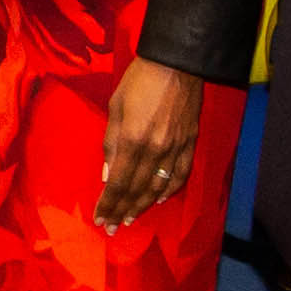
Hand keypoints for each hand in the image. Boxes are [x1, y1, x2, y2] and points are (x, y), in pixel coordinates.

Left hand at [91, 56, 209, 226]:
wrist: (178, 63)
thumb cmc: (139, 80)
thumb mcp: (115, 107)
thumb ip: (111, 143)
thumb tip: (107, 175)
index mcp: (132, 139)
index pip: (118, 182)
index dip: (109, 203)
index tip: (100, 219)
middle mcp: (155, 149)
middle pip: (137, 189)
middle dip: (123, 210)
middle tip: (112, 227)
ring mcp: (176, 148)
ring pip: (159, 187)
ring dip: (144, 206)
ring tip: (131, 218)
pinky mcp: (190, 143)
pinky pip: (181, 174)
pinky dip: (170, 190)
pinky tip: (160, 199)